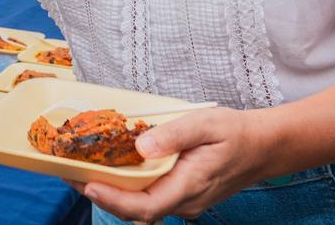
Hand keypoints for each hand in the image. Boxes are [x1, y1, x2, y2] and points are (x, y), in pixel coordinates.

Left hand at [71, 108, 268, 221]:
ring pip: (142, 205)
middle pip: (137, 210)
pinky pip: (151, 196)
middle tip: (70, 174)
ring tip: (83, 170)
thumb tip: (141, 145)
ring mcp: (185, 201)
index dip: (113, 201)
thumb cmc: (235, 133)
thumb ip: (173, 135)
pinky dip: (129, 187)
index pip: (146, 206)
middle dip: (102, 194)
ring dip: (113, 192)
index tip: (87, 186)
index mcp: (190, 186)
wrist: (264, 147)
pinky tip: (114, 168)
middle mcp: (186, 201)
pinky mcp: (183, 194)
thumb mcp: (205, 124)